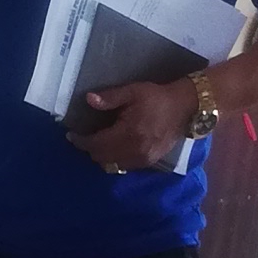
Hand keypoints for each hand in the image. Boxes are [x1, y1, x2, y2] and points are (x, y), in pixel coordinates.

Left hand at [70, 74, 204, 171]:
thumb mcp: (133, 91)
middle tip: (83, 138)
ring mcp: (142, 160)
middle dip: (89, 149)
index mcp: (129, 134)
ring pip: (111, 165)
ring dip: (101, 156)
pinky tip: (113, 148)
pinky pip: (124, 166)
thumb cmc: (157, 97)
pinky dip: (114, 160)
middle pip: (101, 158)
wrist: (185, 108)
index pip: (96, 144)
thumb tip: (88, 100)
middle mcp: (134, 151)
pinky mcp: (149, 162)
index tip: (72, 135)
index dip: (81, 141)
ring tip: (96, 143)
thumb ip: (110, 97)